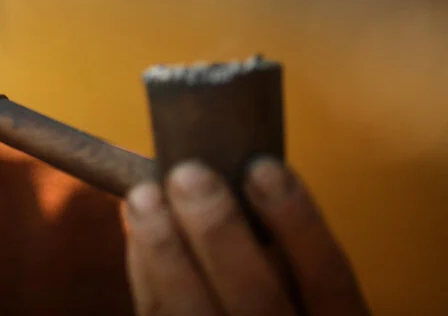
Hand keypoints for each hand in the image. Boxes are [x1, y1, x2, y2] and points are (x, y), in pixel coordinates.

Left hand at [123, 159, 369, 314]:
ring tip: (145, 197)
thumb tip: (233, 170)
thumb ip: (285, 249)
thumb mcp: (306, 289)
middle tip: (189, 175)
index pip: (329, 278)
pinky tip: (138, 231)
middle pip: (257, 299)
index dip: (299, 222)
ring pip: (196, 313)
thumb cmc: (279, 305)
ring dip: (165, 251)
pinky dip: (146, 274)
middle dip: (218, 232)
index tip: (262, 167)